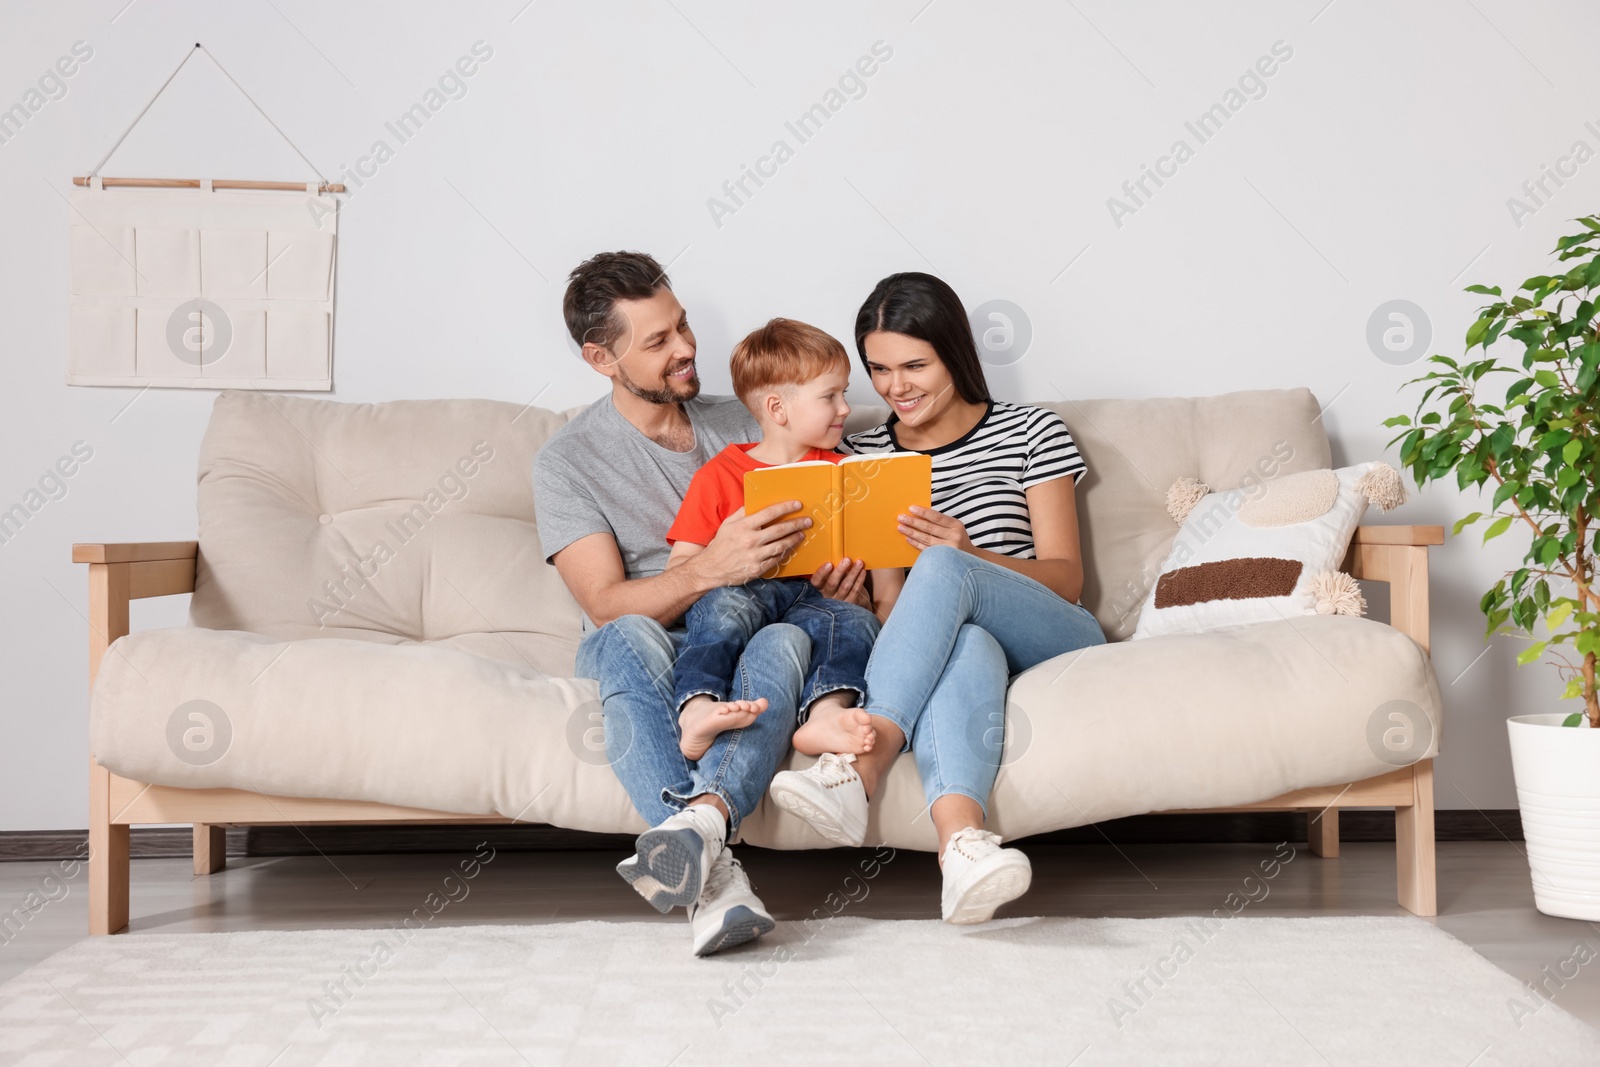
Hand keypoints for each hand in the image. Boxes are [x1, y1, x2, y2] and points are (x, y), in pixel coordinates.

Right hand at [696, 501, 811, 585]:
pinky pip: (776, 559)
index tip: (798, 504)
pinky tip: (790, 548)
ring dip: (794, 539)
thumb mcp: (728, 524)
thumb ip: (742, 512)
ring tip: (802, 534)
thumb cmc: (720, 544)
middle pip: (780, 530)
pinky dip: (785, 553)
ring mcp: (755, 556)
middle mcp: (750, 541)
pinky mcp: (758, 569)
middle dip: (797, 524)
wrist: (711, 569)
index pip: (769, 513)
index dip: (786, 508)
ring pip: (781, 546)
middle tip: (808, 521)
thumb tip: (757, 502)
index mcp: (743, 527)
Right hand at [811, 557, 867, 605]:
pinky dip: (859, 580)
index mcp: (820, 587)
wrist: (853, 601)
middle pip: (831, 584)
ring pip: (845, 586)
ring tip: (859, 563)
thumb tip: (840, 556)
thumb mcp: (834, 577)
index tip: (829, 564)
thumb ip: (833, 570)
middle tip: (847, 560)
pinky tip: (863, 572)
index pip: (816, 581)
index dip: (821, 573)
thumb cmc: (841, 584)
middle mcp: (828, 595)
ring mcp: (839, 601)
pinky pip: (855, 591)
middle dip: (840, 571)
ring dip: (853, 573)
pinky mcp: (850, 604)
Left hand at [898, 505, 972, 552]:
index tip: (911, 508)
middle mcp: (954, 537)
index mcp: (956, 525)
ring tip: (901, 527)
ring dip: (912, 533)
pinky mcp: (943, 559)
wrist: (970, 559)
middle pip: (930, 528)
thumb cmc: (958, 539)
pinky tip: (908, 539)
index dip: (923, 512)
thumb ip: (941, 522)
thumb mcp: (954, 527)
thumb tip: (919, 514)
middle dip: (913, 522)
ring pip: (926, 539)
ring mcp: (948, 549)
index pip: (937, 517)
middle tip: (901, 518)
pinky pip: (926, 550)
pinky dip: (916, 544)